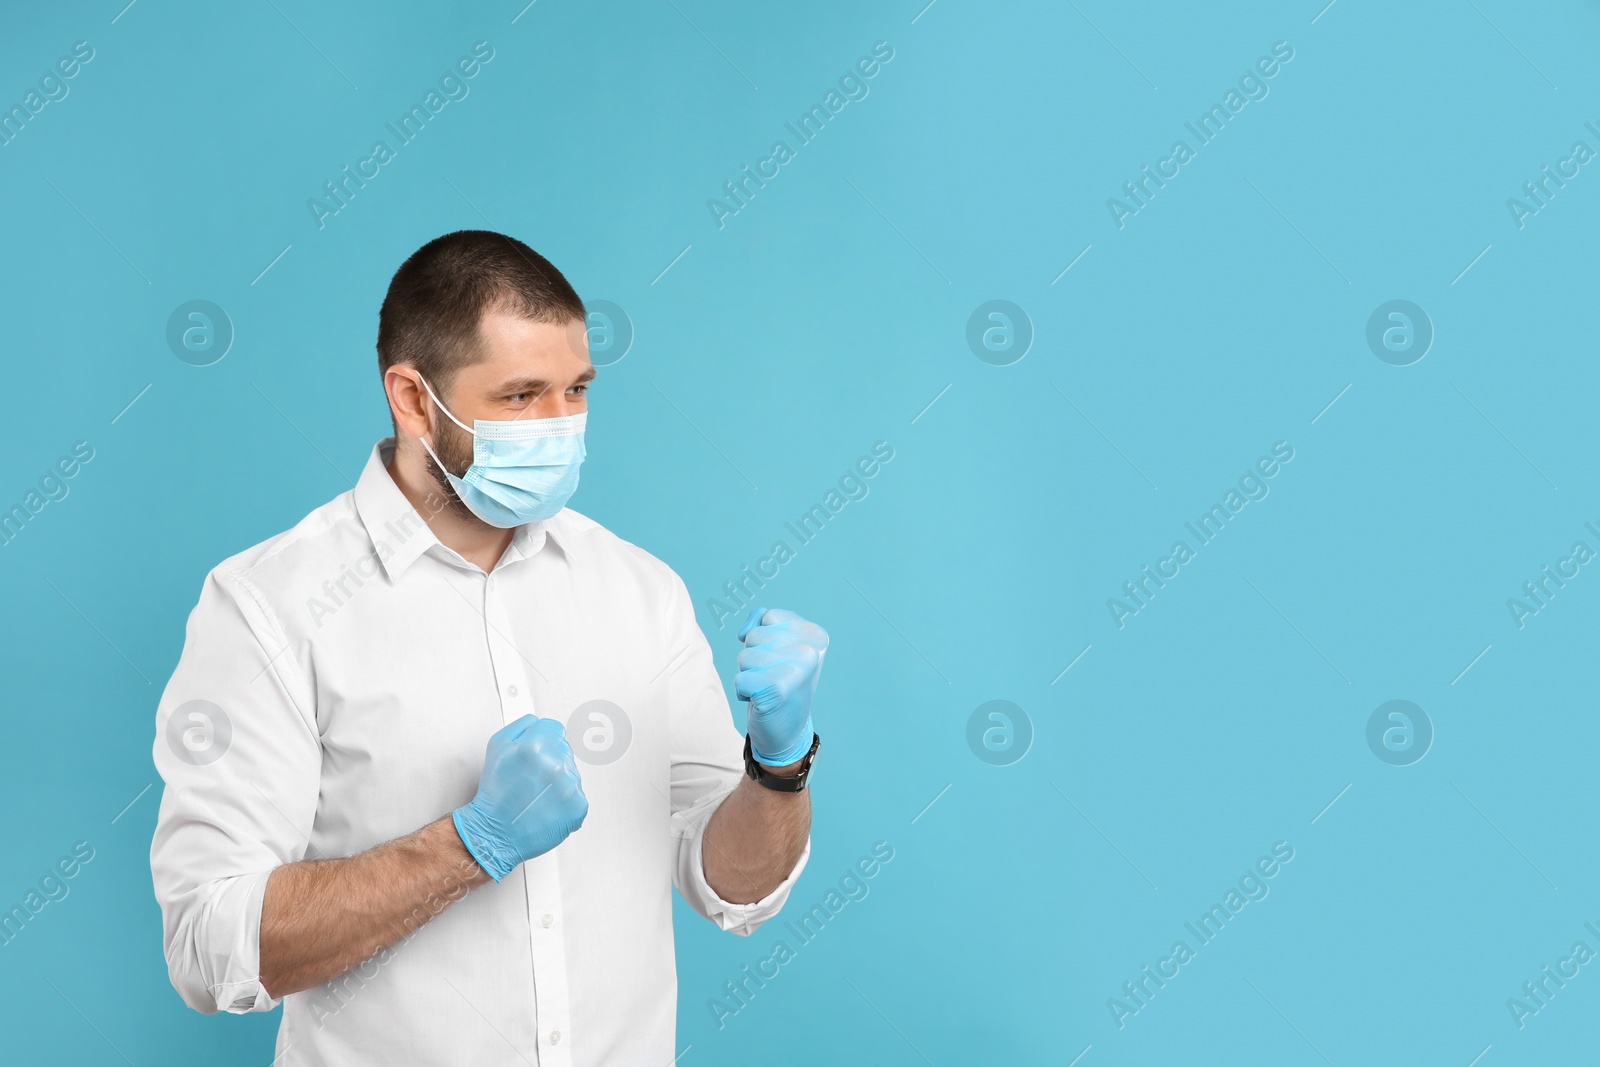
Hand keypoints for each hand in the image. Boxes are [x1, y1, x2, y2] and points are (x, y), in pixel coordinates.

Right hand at [452, 715, 588, 881]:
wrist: (495, 833)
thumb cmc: (495, 794)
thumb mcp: (497, 746)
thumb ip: (522, 726)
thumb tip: (539, 721)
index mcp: (535, 746)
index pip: (554, 728)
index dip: (543, 741)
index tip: (537, 754)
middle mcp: (555, 765)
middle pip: (564, 749)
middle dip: (550, 760)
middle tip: (531, 778)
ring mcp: (569, 786)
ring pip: (571, 772)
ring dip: (558, 781)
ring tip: (537, 794)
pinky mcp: (578, 806)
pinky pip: (577, 794)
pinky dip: (565, 801)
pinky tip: (547, 806)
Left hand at [735, 607, 827, 765]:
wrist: (788, 729)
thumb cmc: (780, 681)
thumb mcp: (779, 644)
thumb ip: (760, 622)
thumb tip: (743, 632)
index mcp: (815, 635)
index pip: (769, 616)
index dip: (763, 638)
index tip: (780, 658)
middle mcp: (811, 651)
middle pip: (754, 636)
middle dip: (754, 656)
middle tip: (772, 676)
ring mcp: (796, 671)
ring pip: (744, 657)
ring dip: (748, 674)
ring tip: (767, 687)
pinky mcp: (777, 691)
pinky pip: (740, 680)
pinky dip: (743, 692)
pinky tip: (761, 700)